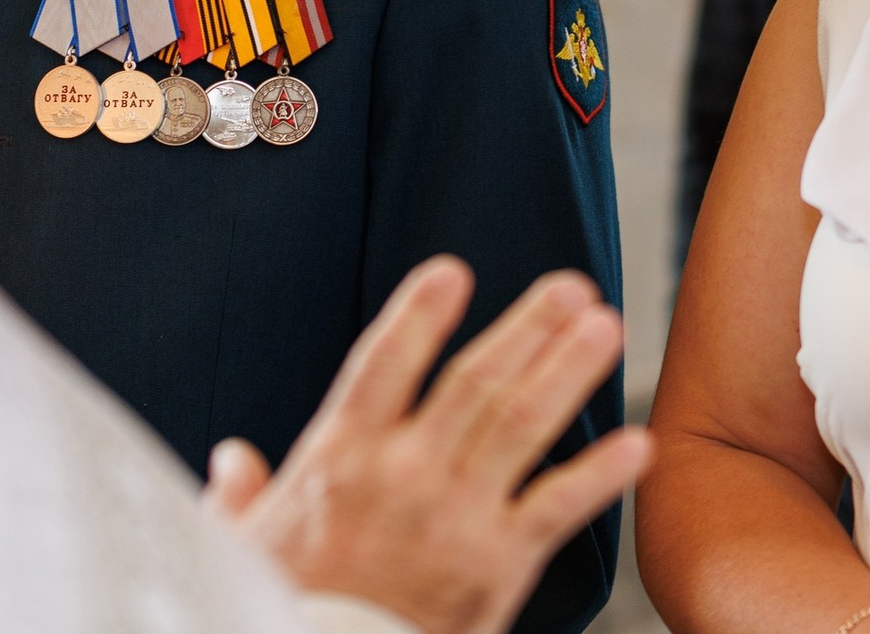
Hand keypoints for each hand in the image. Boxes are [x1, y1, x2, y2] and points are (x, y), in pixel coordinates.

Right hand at [203, 256, 651, 633]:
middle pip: (476, 381)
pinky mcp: (497, 568)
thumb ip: (243, 498)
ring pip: (523, 425)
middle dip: (527, 327)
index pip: (383, 363)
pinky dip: (600, 474)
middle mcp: (404, 475)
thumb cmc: (282, 608)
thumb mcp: (242, 548)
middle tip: (570, 284)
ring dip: (568, 371)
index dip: (418, 313)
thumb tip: (233, 463)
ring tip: (605, 326)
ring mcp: (457, 518)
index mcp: (339, 458)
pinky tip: (635, 443)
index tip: (452, 270)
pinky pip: (558, 509)